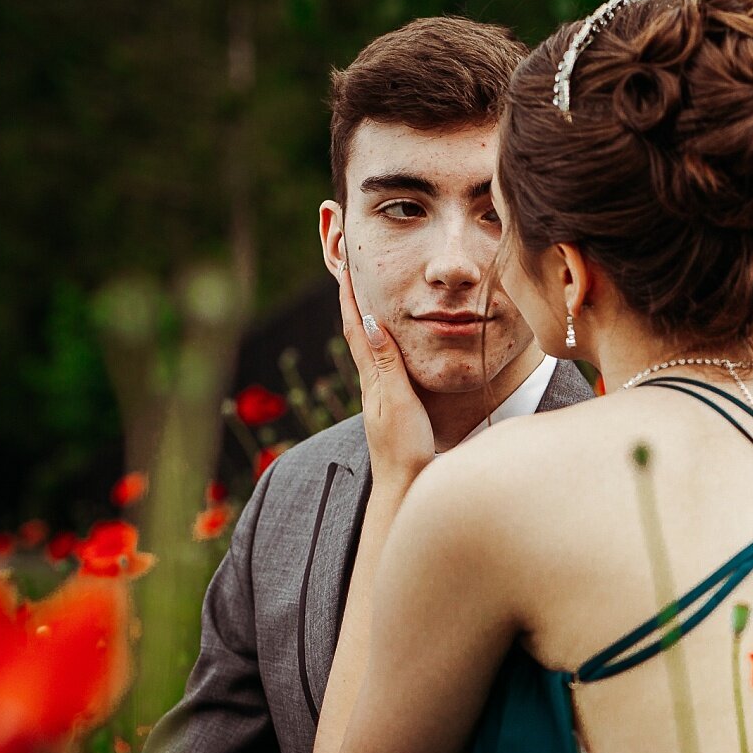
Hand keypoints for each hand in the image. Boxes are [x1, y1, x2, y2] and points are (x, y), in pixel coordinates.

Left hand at [337, 264, 433, 482]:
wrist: (406, 486)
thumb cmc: (405, 448)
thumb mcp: (398, 401)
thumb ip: (387, 363)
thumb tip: (368, 321)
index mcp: (372, 379)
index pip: (355, 329)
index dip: (349, 296)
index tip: (346, 265)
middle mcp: (372, 383)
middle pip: (357, 333)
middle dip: (353, 300)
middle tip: (350, 269)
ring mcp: (382, 396)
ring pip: (370, 347)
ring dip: (365, 318)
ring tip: (366, 294)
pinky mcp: (394, 406)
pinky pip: (384, 363)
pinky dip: (383, 341)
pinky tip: (388, 343)